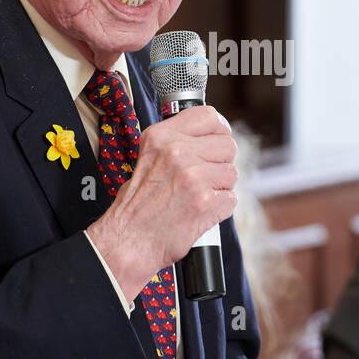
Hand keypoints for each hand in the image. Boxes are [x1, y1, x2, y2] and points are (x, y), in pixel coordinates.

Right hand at [86, 106, 237, 302]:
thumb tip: (208, 137)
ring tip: (197, 197)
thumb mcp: (147, 158)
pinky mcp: (205, 203)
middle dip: (221, 163)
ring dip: (220, 187)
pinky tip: (200, 212)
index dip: (218, 130)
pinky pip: (230, 199)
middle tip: (204, 178)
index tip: (216, 141)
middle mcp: (177, 152)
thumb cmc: (137, 206)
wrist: (127, 242)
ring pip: (231, 173)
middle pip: (227, 145)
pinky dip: (220, 208)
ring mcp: (193, 177)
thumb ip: (175, 143)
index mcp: (161, 137)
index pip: (208, 116)